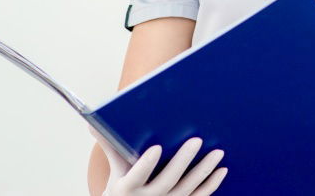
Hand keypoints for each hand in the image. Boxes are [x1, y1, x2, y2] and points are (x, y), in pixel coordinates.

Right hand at [88, 125, 227, 194]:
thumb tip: (93, 124)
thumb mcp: (114, 175)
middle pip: (168, 180)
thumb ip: (111, 149)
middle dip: (183, 160)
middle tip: (196, 140)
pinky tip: (221, 170)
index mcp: (126, 189)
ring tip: (218, 152)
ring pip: (188, 189)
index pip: (136, 176)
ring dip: (204, 170)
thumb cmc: (122, 192)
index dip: (146, 164)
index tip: (156, 147)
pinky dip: (211, 184)